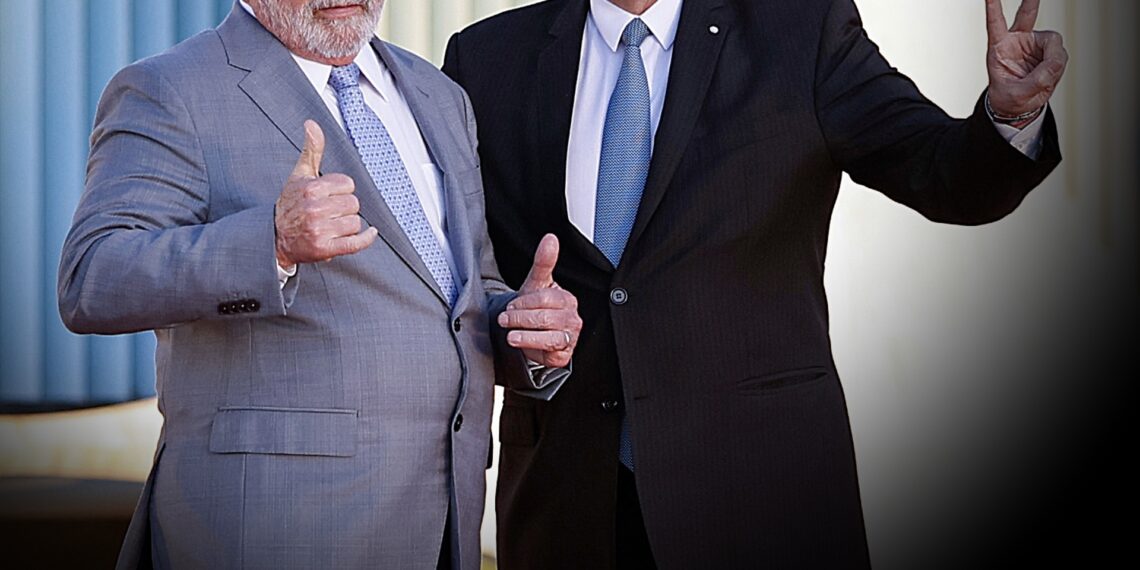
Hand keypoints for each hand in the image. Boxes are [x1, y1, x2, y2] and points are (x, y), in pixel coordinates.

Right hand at [275, 120, 377, 268]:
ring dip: (347, 224)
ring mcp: (319, 230)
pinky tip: (370, 233)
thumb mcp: (299, 174)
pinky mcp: (324, 248)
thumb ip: (311, 149)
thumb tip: (311, 124)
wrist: (274, 236)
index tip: (330, 195)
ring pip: (355, 222)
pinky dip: (366, 239)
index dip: (341, 190)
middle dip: (345, 208)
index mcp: (311, 188)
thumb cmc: (290, 204)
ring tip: (331, 225)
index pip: (348, 185)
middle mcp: (314, 209)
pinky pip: (355, 243)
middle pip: (353, 204)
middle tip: (330, 212)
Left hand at [497, 234, 581, 367]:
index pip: (545, 298)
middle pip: (545, 317)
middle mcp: (572, 318)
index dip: (524, 302)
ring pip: (549, 335)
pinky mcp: (564, 354)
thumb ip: (543, 262)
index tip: (510, 305)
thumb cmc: (536, 309)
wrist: (533, 335)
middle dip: (520, 318)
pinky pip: (551, 350)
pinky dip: (533, 346)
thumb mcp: (536, 284)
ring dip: (525, 334)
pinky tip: (521, 343)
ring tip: (510, 335)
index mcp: (567, 299)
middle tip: (504, 319)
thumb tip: (550, 238)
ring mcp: (570, 336)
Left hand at [985, 0, 1067, 121]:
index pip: (996, 23)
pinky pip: (1060, 54)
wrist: (1019, 107)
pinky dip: (1057, 66)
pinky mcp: (1048, 51)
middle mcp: (1018, 40)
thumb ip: (1036, 80)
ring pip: (1052, 42)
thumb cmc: (1010, 98)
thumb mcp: (1017, 94)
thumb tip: (1055, 63)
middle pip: (1026, 15)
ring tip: (1044, 76)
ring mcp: (1035, 44)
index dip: (993, 7)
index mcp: (999, 47)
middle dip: (1031, 1)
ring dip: (1053, 60)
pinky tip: (1049, 74)